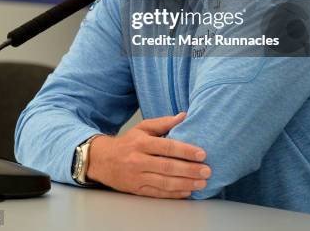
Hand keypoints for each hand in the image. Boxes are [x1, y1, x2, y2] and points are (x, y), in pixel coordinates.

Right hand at [87, 112, 210, 198]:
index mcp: (142, 142)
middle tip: (207, 170)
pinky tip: (187, 191)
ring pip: (165, 182)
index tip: (202, 153)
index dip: (185, 151)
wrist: (103, 160)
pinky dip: (174, 194)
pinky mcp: (137, 190)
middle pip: (168, 167)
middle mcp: (139, 160)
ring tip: (201, 183)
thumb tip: (183, 116)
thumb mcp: (142, 127)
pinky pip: (158, 193)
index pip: (167, 147)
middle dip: (190, 170)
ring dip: (185, 184)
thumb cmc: (127, 142)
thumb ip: (163, 122)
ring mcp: (137, 177)